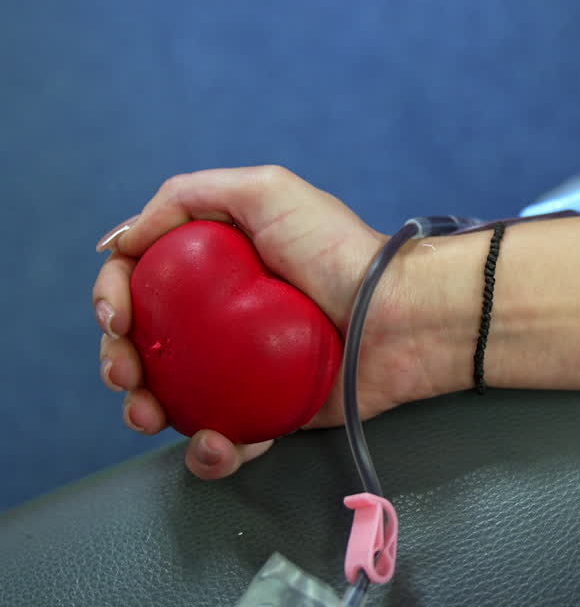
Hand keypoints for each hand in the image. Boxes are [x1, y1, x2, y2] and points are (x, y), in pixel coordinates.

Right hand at [92, 166, 455, 478]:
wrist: (403, 317)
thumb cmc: (343, 251)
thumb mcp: (267, 191)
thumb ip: (190, 196)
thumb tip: (122, 240)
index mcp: (213, 266)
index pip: (141, 281)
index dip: (114, 299)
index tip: (119, 319)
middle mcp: (220, 318)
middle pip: (145, 344)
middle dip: (119, 362)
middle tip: (127, 375)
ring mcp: (242, 368)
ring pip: (171, 399)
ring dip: (146, 412)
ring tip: (152, 417)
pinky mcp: (270, 413)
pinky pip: (225, 439)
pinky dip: (211, 450)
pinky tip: (218, 442)